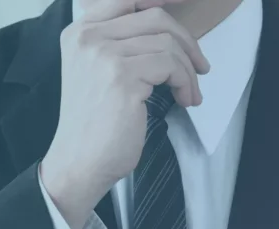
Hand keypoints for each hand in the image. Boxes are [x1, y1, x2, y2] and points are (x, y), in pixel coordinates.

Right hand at [41, 0, 209, 228]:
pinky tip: (185, 100)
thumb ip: (120, 45)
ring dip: (188, 70)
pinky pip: (170, 65)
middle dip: (186, 41)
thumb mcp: (97, 73)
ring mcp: (104, 55)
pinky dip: (185, 83)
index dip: (159, 5)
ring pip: (167, 43)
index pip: (126, 0)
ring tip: (190, 94)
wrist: (79, 162)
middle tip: (199, 67)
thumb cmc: (94, 126)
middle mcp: (88, 38)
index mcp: (79, 33)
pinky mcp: (122, 77)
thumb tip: (164, 30)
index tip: (180, 18)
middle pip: (154, 17)